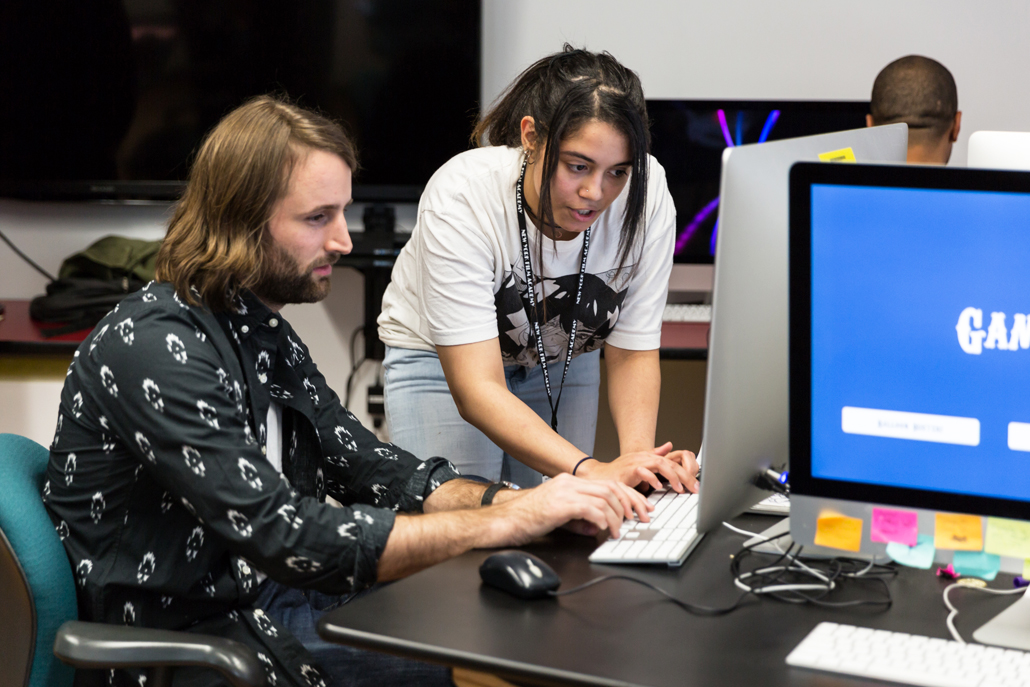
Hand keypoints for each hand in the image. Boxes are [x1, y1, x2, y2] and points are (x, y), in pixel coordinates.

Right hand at [488, 473, 640, 543]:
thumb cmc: (527, 519)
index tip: (639, 509)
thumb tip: (596, 527)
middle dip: (630, 504)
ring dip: (616, 517)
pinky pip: (591, 509)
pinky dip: (602, 520)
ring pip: (604, 498)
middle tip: (638, 519)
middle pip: (611, 488)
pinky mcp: (561, 504)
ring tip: (618, 530)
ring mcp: (565, 492)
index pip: (608, 483)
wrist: (506, 521)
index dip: (628, 496)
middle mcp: (569, 483)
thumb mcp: (559, 516)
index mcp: (569, 482)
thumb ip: (579, 519)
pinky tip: (603, 530)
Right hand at [577, 442, 698, 493]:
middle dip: (685, 476)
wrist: (597, 475)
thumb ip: (654, 454)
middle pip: (670, 463)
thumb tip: (669, 446)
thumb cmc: (617, 471)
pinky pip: (642, 472)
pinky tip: (658, 486)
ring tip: (680, 488)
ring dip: (673, 476)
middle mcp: (644, 457)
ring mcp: (636, 462)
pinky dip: (651, 478)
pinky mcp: (627, 471)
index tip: (696, 485)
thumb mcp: (639, 462)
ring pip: (660, 464)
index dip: (686, 473)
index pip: (672, 462)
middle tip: (695, 488)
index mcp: (648, 456)